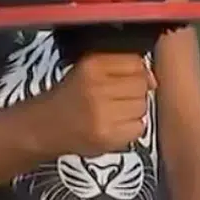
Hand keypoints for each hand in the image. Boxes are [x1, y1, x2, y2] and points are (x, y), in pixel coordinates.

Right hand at [37, 52, 155, 155]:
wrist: (46, 126)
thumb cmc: (71, 95)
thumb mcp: (88, 69)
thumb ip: (121, 66)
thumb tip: (154, 79)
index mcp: (92, 65)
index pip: (135, 62)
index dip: (135, 71)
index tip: (125, 78)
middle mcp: (97, 88)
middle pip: (141, 84)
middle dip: (134, 91)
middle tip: (116, 98)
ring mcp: (103, 114)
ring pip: (142, 106)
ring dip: (134, 109)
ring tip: (114, 111)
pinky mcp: (109, 137)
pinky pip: (139, 127)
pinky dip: (132, 127)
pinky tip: (115, 125)